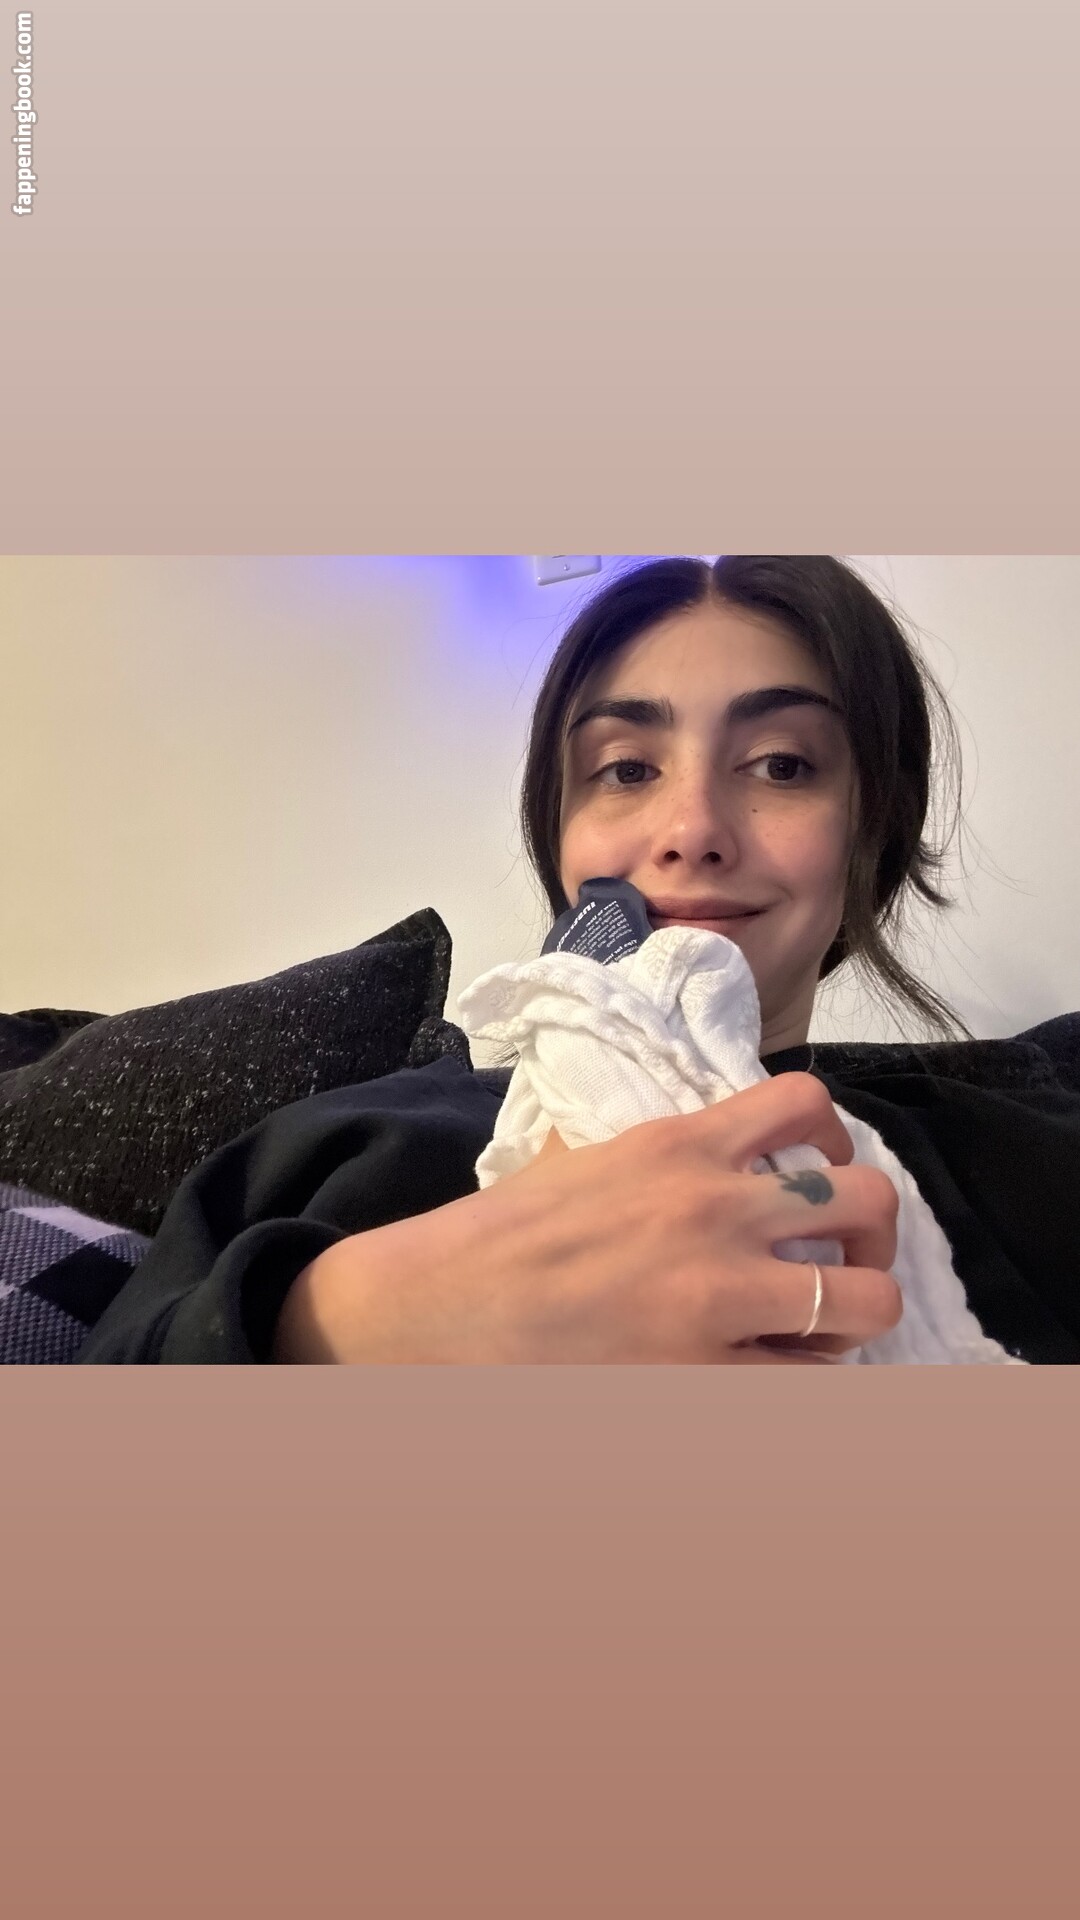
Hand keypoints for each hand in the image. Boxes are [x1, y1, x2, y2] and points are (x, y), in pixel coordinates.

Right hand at [273, 1073, 901, 1363]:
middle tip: (840, 1258)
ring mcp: (718, 1297)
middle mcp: (715, 1211)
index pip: (806, 1103)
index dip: (834, 1139)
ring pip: (868, 1298)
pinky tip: (777, 1376)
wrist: (435, 1308)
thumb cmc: (500, 1238)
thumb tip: (720, 1158)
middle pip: (869, 1198)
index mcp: (679, 1145)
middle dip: (872, 1233)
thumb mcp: (588, 1160)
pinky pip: (813, 1381)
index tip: (818, 1169)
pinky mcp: (706, 1376)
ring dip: (857, 1311)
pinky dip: (811, 1380)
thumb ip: (665, 1155)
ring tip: (821, 1326)